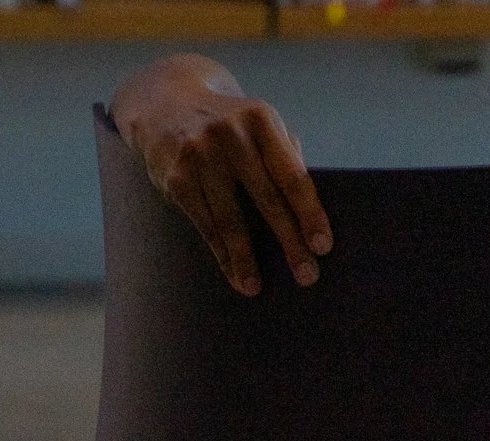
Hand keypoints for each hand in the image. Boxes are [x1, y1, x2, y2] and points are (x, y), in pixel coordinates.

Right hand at [109, 56, 332, 295]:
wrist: (167, 104)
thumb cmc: (231, 126)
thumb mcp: (261, 127)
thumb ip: (288, 158)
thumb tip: (311, 211)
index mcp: (261, 121)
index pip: (292, 176)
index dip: (310, 214)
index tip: (322, 246)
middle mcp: (229, 134)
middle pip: (266, 200)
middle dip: (289, 242)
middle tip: (307, 276)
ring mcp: (199, 154)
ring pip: (229, 219)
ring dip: (246, 258)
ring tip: (258, 287)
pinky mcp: (175, 176)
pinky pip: (204, 224)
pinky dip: (220, 253)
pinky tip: (234, 274)